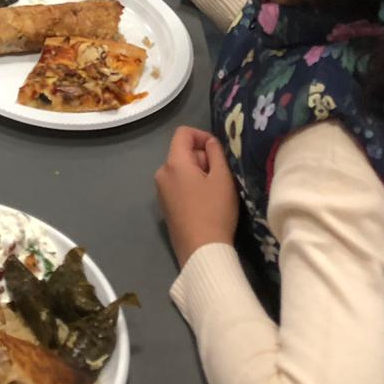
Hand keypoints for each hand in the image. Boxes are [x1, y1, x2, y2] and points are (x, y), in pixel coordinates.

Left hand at [155, 127, 239, 268]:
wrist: (201, 251)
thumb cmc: (214, 211)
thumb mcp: (222, 178)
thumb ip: (216, 153)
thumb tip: (209, 142)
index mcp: (173, 162)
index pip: (183, 133)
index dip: (202, 136)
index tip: (218, 151)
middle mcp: (162, 173)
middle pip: (182, 151)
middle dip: (202, 157)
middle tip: (221, 176)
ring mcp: (160, 190)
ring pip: (181, 169)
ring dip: (198, 172)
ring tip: (214, 191)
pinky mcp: (164, 205)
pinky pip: (177, 184)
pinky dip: (191, 185)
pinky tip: (205, 202)